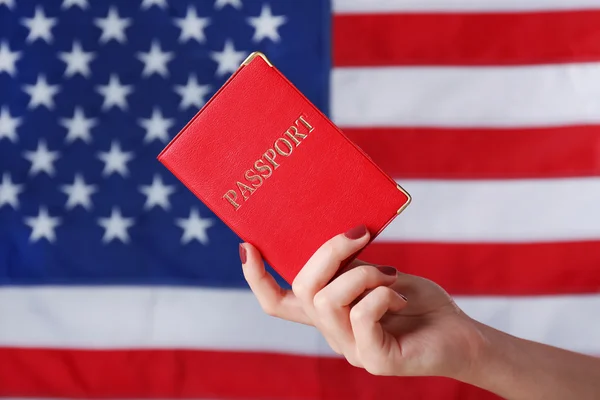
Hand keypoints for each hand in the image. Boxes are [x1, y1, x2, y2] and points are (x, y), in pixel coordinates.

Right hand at [239, 225, 484, 379]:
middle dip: (328, 253)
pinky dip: (381, 295)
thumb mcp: (379, 275)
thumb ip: (351, 266)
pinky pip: (361, 318)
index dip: (257, 278)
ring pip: (328, 301)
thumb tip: (333, 241)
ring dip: (362, 274)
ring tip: (391, 274)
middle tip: (361, 233)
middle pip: (301, 291)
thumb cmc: (421, 304)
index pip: (278, 303)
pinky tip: (399, 298)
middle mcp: (332, 334)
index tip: (246, 245)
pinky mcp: (376, 361)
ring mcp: (351, 350)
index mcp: (328, 313)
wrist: (462, 336)